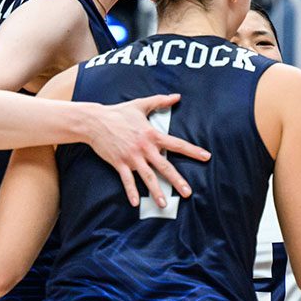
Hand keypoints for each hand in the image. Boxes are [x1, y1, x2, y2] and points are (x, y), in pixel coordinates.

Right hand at [88, 94, 211, 207]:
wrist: (95, 121)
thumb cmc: (118, 113)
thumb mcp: (140, 104)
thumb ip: (160, 101)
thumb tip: (176, 96)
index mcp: (152, 135)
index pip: (177, 144)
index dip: (192, 151)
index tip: (206, 157)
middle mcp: (144, 148)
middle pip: (164, 166)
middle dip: (177, 181)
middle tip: (188, 193)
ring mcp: (131, 157)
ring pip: (147, 177)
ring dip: (156, 191)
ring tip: (164, 204)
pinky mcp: (119, 163)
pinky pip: (127, 180)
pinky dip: (131, 192)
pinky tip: (136, 203)